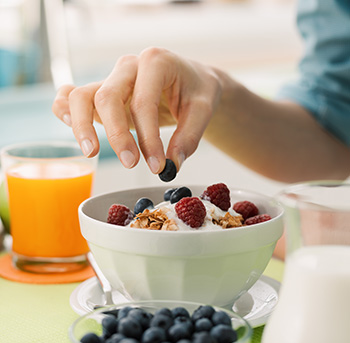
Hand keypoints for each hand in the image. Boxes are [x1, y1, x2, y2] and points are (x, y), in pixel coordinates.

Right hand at [52, 47, 221, 173]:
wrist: (191, 80)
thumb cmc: (196, 90)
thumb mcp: (203, 110)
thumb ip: (189, 137)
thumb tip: (172, 164)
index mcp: (156, 62)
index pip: (143, 103)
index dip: (148, 138)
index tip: (157, 166)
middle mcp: (128, 67)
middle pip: (108, 97)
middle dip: (117, 135)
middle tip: (131, 164)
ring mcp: (112, 78)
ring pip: (82, 96)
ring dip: (82, 126)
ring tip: (91, 153)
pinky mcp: (102, 93)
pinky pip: (72, 96)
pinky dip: (64, 109)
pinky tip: (67, 124)